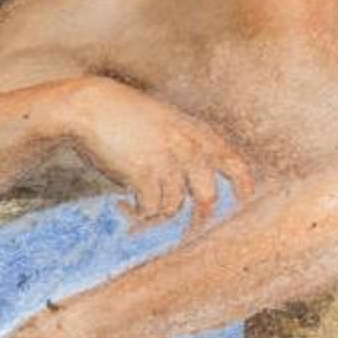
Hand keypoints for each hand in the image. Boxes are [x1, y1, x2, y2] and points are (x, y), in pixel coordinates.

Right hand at [59, 79, 251, 230]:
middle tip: (191, 230)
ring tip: (142, 212)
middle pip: (208, 196)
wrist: (94, 106)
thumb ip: (189, 145)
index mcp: (198, 134)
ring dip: (158, 214)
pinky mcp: (143, 173)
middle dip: (200, 218)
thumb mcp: (171, 122)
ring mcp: (166, 162)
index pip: (234, 163)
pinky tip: (126, 207)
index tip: (244, 201)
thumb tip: (199, 183)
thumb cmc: (130, 116)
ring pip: (175, 205)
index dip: (243, 186)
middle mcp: (188, 149)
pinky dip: (139, 213)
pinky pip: (150, 207)